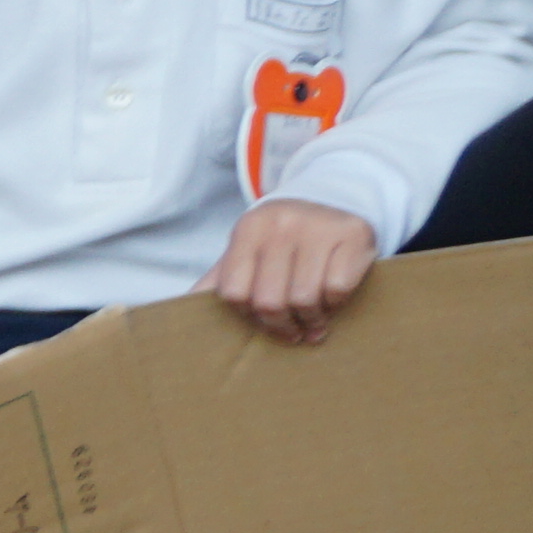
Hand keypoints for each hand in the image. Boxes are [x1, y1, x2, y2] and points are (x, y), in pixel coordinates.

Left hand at [208, 196, 379, 343]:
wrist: (335, 197)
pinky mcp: (352, 235)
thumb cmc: (286, 236)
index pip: (234, 292)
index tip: (261, 323)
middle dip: (281, 326)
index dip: (247, 316)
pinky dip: (335, 303)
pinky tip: (333, 300)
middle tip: (293, 334)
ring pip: (304, 299)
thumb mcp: (249, 247)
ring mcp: (317, 228)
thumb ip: (221, 277)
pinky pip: (337, 288)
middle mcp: (280, 225)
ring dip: (310, 320)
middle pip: (269, 301)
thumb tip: (181, 310)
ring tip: (313, 324)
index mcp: (248, 230)